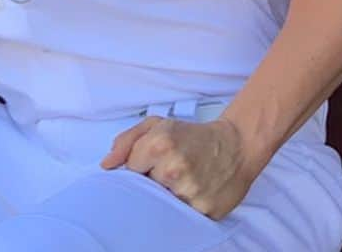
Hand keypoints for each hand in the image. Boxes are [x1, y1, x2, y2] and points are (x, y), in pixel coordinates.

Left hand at [99, 116, 254, 220]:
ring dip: (168, 196)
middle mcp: (172, 169)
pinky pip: (183, 217)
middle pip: (144, 189)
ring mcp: (189, 193)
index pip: (129, 170)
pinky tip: (193, 193)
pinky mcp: (205, 211)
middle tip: (168, 172)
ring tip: (182, 181)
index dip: (139, 167)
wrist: (235, 145)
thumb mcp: (157, 125)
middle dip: (152, 182)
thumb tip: (106, 165)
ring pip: (162, 205)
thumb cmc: (191, 135)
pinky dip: (184, 208)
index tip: (150, 163)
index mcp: (158, 144)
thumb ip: (126, 141)